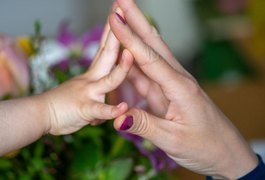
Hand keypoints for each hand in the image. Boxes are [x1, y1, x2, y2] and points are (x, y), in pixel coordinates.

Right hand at [41, 22, 132, 134]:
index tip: (118, 13)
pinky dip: (111, 109)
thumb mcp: (80, 91)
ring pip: (109, 80)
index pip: (105, 48)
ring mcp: (89, 93)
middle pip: (108, 53)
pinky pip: (100, 110)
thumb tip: (105, 97)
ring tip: (130, 54)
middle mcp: (92, 79)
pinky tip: (123, 107)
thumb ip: (95, 91)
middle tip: (121, 9)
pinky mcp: (85, 109)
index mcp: (93, 74)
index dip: (113, 31)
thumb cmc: (61, 105)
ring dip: (121, 68)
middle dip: (116, 33)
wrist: (38, 114)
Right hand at [109, 0, 257, 178]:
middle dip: (136, 21)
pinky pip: (146, 75)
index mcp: (180, 88)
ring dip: (134, 36)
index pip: (149, 58)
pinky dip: (133, 61)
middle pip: (153, 45)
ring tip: (121, 18)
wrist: (224, 153)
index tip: (115, 19)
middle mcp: (176, 81)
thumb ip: (144, 126)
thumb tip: (117, 118)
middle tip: (121, 0)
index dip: (130, 39)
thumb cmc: (205, 146)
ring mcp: (170, 86)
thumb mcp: (173, 140)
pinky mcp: (166, 94)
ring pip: (149, 56)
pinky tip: (125, 51)